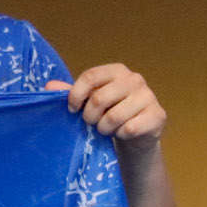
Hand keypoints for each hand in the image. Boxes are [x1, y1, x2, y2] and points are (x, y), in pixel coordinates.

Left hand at [48, 63, 165, 151]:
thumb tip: (49, 87)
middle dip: (89, 117)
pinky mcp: (158, 115)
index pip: (90, 77)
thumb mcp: (89, 102)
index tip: (71, 110)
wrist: (137, 135)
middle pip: (99, 98)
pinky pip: (130, 128)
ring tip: (106, 130)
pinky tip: (122, 134)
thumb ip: (72, 93)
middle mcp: (135, 79)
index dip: (76, 95)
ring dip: (104, 129)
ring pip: (114, 116)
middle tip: (91, 124)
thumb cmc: (110, 114)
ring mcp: (149, 97)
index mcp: (117, 71)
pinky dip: (121, 135)